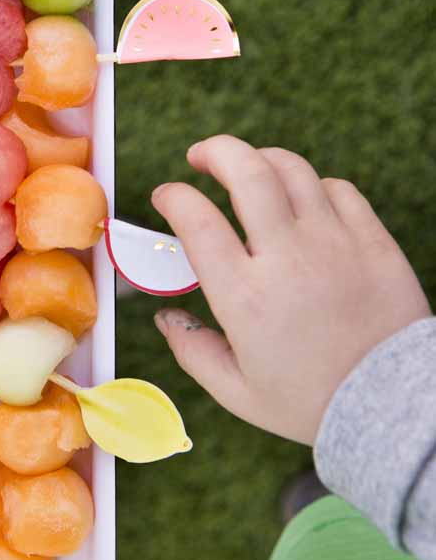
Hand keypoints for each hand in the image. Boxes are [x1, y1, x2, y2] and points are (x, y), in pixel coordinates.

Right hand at [152, 136, 430, 444]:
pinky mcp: (373, 241)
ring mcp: (335, 243)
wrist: (393, 408)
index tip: (165, 196)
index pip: (197, 220)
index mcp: (246, 296)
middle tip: (200, 156)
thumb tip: (165, 316)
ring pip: (292, 169)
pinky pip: (338, 189)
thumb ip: (194, 351)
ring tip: (249, 168)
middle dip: (214, 151)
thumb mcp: (239, 392)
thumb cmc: (313, 403)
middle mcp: (288, 258)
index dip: (173, 196)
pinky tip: (302, 200)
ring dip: (260, 158)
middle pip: (246, 170)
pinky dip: (312, 186)